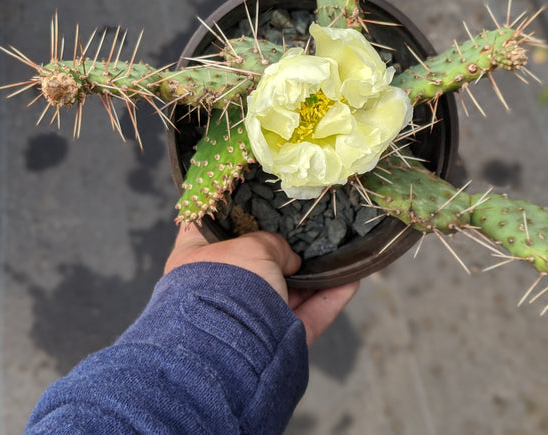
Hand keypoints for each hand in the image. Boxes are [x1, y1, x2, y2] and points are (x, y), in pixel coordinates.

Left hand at [167, 225, 358, 346]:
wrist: (232, 347)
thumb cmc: (228, 284)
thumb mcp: (253, 246)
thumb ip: (274, 243)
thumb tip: (291, 261)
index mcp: (196, 259)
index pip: (209, 228)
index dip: (231, 212)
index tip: (254, 199)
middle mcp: (218, 287)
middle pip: (255, 261)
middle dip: (282, 249)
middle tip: (306, 228)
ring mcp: (248, 316)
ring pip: (287, 291)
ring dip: (314, 274)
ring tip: (338, 252)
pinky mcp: (275, 341)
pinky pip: (308, 316)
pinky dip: (330, 299)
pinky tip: (352, 279)